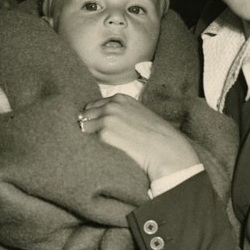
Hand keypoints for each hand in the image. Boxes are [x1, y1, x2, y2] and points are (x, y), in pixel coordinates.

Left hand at [78, 94, 199, 181]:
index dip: (94, 117)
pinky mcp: (104, 134)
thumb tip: (104, 120)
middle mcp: (112, 105)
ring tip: (98, 146)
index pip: (94, 105)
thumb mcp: (139, 114)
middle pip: (85, 114)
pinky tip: (100, 150)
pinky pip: (87, 139)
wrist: (166, 149)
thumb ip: (122, 112)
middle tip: (95, 138)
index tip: (97, 127)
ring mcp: (107, 119)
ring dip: (88, 136)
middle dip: (88, 125)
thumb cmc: (156, 135)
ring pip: (83, 126)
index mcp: (121, 98)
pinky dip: (90, 145)